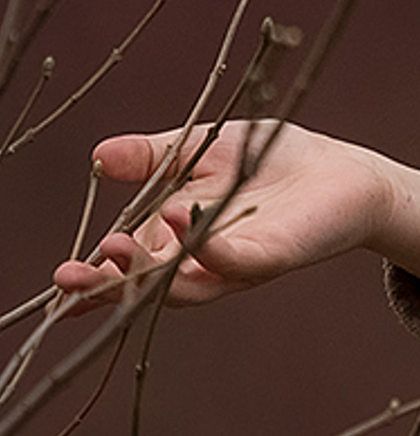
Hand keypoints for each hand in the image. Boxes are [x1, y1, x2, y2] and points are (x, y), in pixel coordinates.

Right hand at [54, 120, 419, 322]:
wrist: (343, 172)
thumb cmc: (271, 161)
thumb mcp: (201, 149)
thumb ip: (152, 156)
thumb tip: (99, 156)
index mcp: (173, 238)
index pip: (123, 266)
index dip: (91, 276)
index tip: (60, 275)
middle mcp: (198, 261)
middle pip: (142, 286)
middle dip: (105, 286)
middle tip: (74, 276)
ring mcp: (234, 264)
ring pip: (181, 284)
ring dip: (147, 272)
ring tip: (116, 249)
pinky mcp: (273, 256)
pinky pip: (234, 261)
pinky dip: (206, 247)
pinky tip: (182, 221)